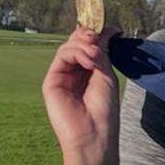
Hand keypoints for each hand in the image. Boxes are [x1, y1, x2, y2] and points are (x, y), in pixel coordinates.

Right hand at [42, 26, 120, 164]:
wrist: (93, 135)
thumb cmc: (104, 110)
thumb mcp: (106, 75)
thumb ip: (101, 52)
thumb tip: (107, 29)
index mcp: (89, 71)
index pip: (89, 45)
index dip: (97, 33)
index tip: (113, 28)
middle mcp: (74, 72)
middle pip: (77, 43)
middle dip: (90, 35)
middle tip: (100, 35)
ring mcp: (61, 76)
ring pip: (69, 47)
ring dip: (85, 45)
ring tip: (96, 55)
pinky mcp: (51, 81)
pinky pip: (61, 57)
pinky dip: (76, 53)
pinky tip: (89, 60)